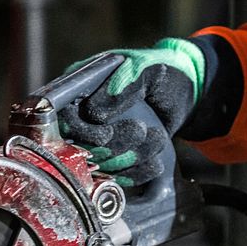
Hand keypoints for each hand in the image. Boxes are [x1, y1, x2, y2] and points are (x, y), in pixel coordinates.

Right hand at [57, 38, 205, 185]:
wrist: (186, 91)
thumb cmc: (162, 71)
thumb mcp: (145, 68)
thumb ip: (121, 85)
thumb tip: (93, 113)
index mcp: (78, 89)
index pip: (60, 119)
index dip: (79, 133)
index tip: (105, 134)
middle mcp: (79, 117)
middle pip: (77, 148)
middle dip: (111, 147)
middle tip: (140, 131)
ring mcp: (95, 141)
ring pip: (99, 166)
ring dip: (129, 158)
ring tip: (157, 138)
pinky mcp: (112, 159)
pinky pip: (115, 177)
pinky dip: (136, 174)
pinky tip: (155, 162)